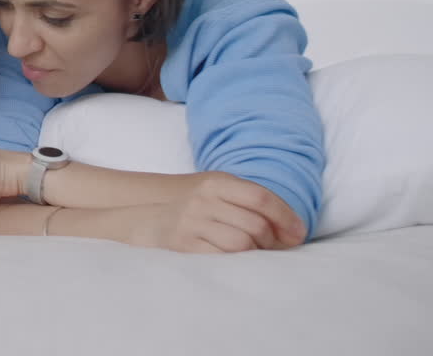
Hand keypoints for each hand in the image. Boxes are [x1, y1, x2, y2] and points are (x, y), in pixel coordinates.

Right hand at [130, 173, 307, 252]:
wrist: (146, 218)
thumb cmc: (194, 207)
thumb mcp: (218, 192)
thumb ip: (251, 202)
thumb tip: (293, 232)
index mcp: (215, 183)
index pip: (261, 198)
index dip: (286, 218)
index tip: (298, 234)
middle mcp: (202, 200)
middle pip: (256, 224)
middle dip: (273, 242)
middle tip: (273, 249)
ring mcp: (190, 222)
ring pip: (242, 244)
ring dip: (256, 254)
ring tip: (253, 254)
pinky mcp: (182, 245)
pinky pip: (222, 258)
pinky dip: (237, 263)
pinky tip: (236, 261)